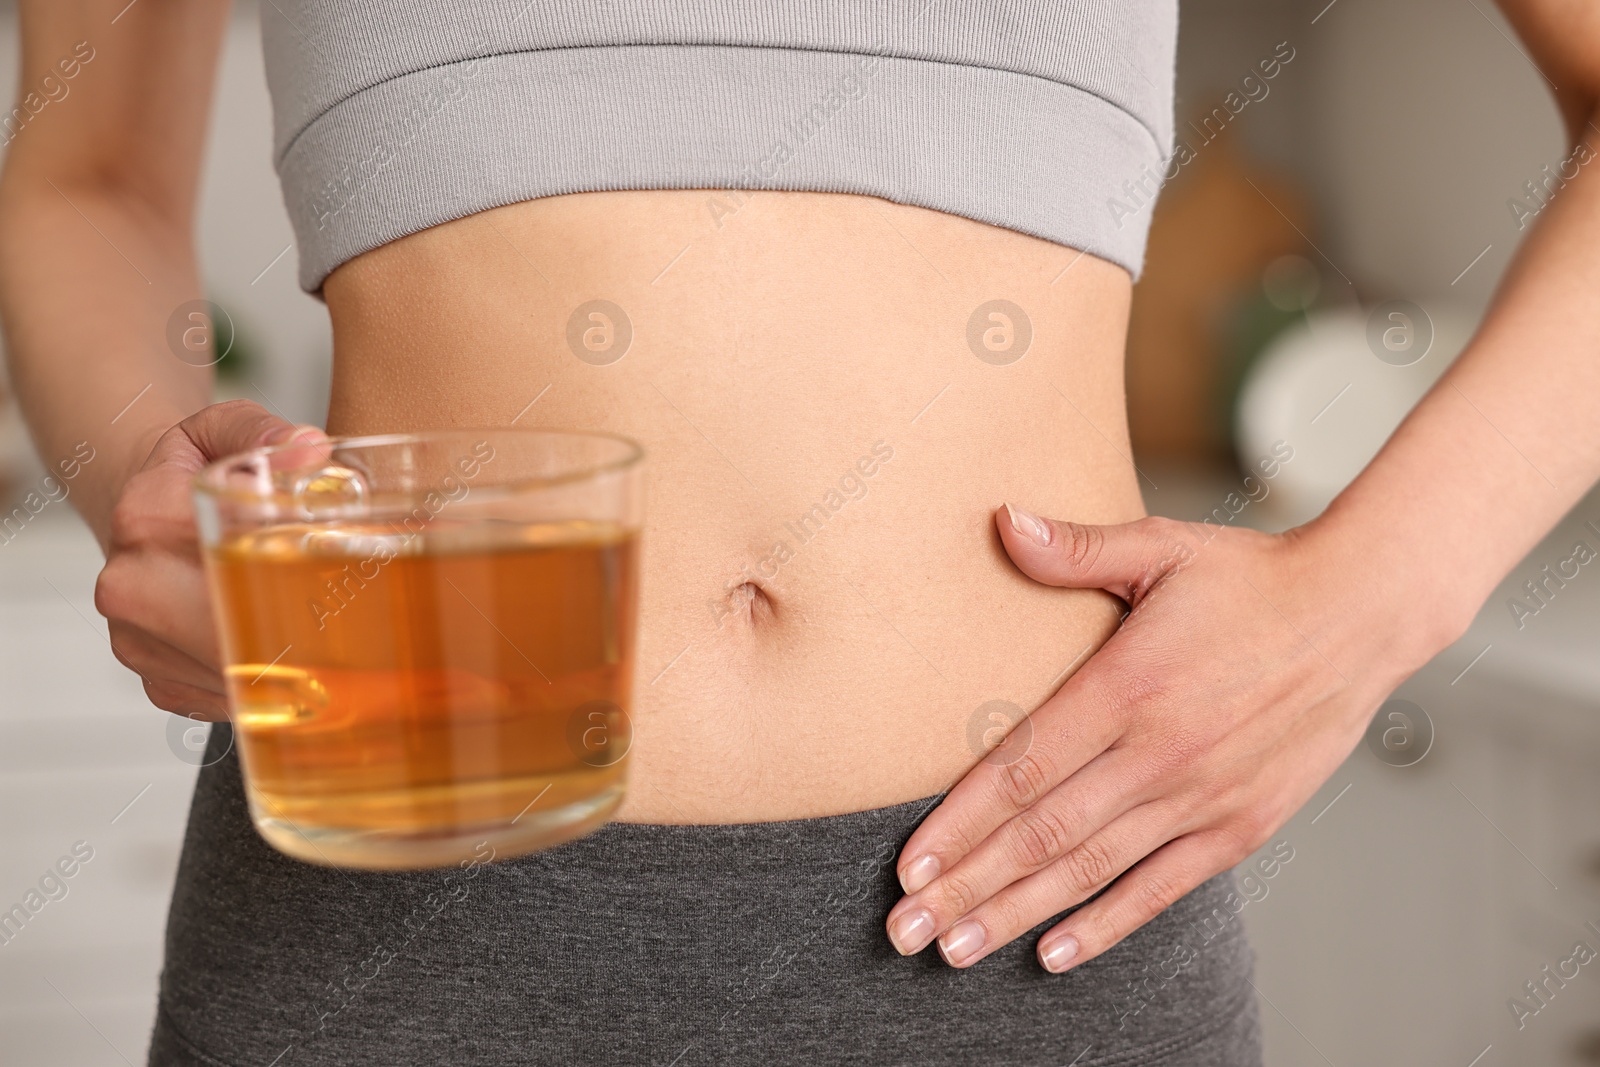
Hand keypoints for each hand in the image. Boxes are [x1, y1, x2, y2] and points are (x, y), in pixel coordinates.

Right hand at [93, 400, 325, 719]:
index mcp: (149, 516)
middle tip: (358, 627)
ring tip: (331, 639)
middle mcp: (133, 584)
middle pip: (236, 635)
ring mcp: (138, 640)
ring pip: (237, 676)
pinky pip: (226, 699)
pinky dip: (268, 685)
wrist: (140, 508)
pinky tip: (285, 653)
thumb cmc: (195, 472)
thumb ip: (265, 433)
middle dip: (306, 638)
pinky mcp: (156, 680)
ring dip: (293, 668)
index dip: (297, 574)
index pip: (234, 559)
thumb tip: (310, 449)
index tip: (342, 575)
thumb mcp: (228, 428)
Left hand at [885, 504, 1455, 970]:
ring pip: (1092, 870)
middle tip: (903, 932)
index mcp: (1128, 686)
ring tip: (957, 951)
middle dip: (967, 886)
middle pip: (1043, 834)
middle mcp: (1161, 752)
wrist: (1363, 614)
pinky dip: (1106, 924)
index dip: (959, 823)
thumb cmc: (1250, 578)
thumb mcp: (1162, 546)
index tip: (908, 866)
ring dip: (1018, 913)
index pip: (1022, 768)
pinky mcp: (1243, 824)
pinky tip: (1053, 952)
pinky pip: (1162, 887)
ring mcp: (1203, 796)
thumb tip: (1001, 521)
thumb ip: (1077, 549)